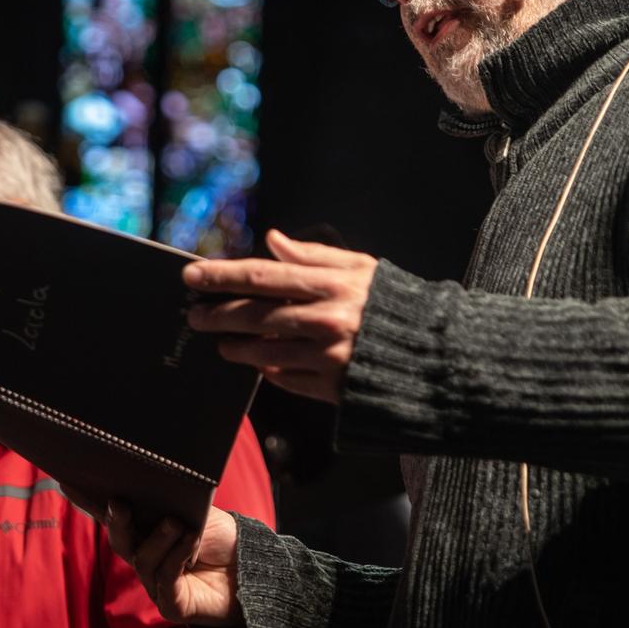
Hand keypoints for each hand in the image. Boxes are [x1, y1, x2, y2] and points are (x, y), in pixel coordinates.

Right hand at [88, 500, 241, 626]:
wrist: (254, 571)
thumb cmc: (223, 539)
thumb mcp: (196, 511)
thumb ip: (170, 507)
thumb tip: (148, 496)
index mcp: (146, 531)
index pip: (112, 516)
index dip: (89, 502)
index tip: (67, 482)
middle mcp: (145, 557)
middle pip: (120, 541)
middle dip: (117, 522)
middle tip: (120, 504)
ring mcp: (156, 583)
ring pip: (142, 560)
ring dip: (159, 539)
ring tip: (176, 523)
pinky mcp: (171, 604)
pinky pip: (165, 579)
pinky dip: (176, 556)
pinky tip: (189, 542)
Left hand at [183, 228, 376, 403]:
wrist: (435, 354)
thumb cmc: (395, 304)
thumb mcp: (361, 268)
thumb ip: (314, 255)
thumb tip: (273, 240)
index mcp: (332, 285)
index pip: (263, 277)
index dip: (223, 276)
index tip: (193, 277)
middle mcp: (326, 319)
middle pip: (255, 315)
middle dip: (218, 314)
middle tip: (195, 315)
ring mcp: (327, 355)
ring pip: (264, 350)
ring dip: (236, 345)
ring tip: (222, 341)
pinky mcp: (331, 387)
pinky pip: (287, 378)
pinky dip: (269, 370)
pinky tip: (259, 364)